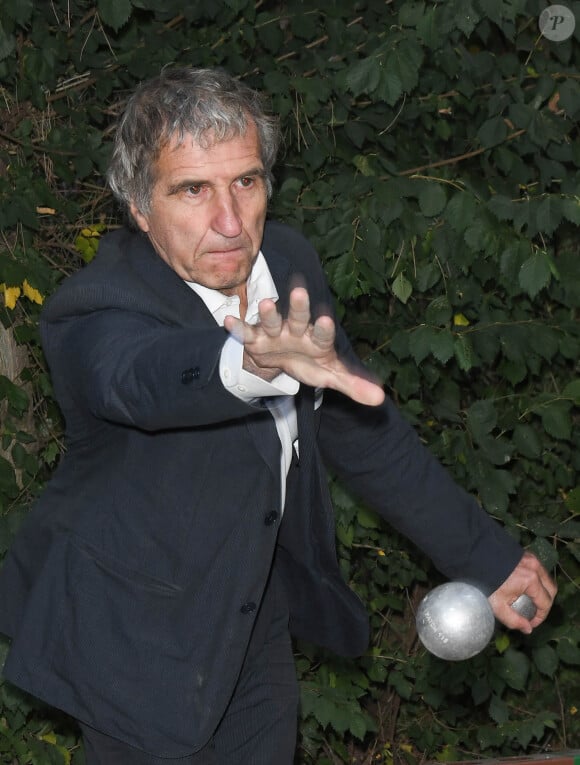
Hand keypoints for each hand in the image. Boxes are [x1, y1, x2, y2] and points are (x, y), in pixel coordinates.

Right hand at [224, 287, 384, 406]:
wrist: (281, 358)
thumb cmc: (310, 361)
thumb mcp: (330, 375)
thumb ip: (352, 385)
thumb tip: (380, 400)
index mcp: (317, 338)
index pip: (323, 334)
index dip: (324, 329)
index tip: (327, 321)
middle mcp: (296, 330)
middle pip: (299, 317)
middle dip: (299, 307)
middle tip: (300, 293)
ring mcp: (275, 333)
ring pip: (272, 321)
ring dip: (268, 314)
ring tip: (266, 304)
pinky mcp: (256, 339)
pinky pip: (246, 333)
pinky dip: (238, 328)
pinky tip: (229, 321)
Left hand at [488, 551, 556, 633]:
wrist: (474, 558)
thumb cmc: (485, 581)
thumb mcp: (497, 605)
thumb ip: (513, 620)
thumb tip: (527, 629)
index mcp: (531, 580)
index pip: (546, 602)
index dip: (541, 616)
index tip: (531, 623)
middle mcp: (535, 568)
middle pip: (551, 589)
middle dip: (545, 603)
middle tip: (534, 612)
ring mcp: (532, 559)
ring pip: (546, 579)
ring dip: (542, 591)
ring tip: (530, 601)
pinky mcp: (526, 554)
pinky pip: (538, 570)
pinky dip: (536, 580)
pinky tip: (524, 587)